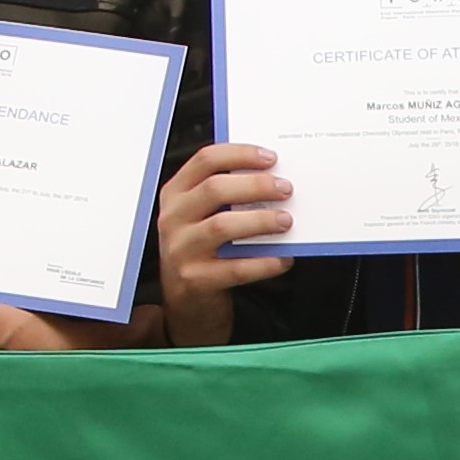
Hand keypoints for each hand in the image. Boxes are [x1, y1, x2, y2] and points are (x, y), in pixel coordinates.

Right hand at [157, 143, 294, 311]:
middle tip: (286, 188)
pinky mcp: (194, 280)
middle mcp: (173, 218)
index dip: (240, 154)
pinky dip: (263, 263)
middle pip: (214, 189)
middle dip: (255, 185)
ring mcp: (180, 249)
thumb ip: (227, 197)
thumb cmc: (203, 252)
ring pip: (222, 226)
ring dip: (260, 221)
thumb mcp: (202, 218)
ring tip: (286, 221)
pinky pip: (234, 268)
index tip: (271, 158)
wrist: (187, 304)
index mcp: (176, 194)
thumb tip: (274, 178)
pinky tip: (283, 259)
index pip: (205, 160)